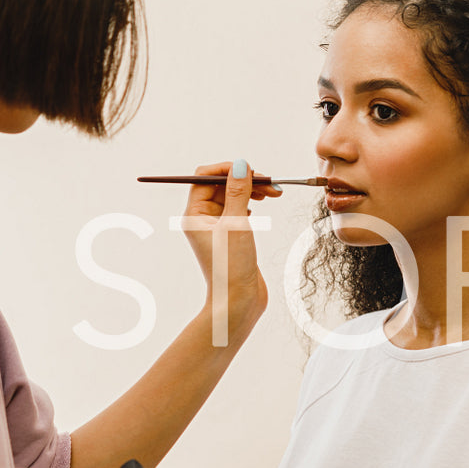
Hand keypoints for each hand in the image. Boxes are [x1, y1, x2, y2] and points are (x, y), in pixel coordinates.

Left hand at [180, 159, 280, 344]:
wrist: (238, 302)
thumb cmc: (231, 267)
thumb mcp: (236, 224)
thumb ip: (238, 192)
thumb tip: (240, 165)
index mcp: (194, 214)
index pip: (204, 177)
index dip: (227, 169)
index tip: (250, 169)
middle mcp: (202, 219)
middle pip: (220, 185)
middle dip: (245, 180)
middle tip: (270, 184)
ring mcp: (217, 228)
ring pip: (232, 197)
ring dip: (252, 190)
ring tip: (274, 193)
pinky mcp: (231, 237)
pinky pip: (239, 210)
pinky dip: (252, 203)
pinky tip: (262, 206)